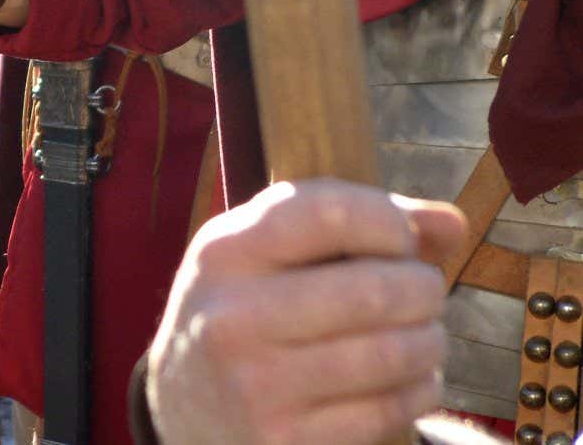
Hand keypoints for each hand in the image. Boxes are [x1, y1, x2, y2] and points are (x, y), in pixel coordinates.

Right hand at [145, 179, 466, 444]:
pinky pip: (388, 409)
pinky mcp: (283, 440)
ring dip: (430, 342)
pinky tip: (410, 380)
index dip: (387, 221)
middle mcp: (231, 315)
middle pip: (374, 288)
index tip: (397, 241)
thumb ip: (348, 226)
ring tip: (422, 337)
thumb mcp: (265, 256)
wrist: (183, 411)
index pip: (329, 212)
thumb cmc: (244, 314)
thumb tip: (450, 224)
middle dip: (423, 287)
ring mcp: (255, 384)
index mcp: (223, 252)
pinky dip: (419, 390)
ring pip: (392, 352)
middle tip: (423, 294)